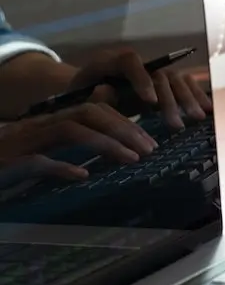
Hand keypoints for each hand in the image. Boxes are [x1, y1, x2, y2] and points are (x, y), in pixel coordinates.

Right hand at [0, 103, 157, 180]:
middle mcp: (38, 127)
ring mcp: (23, 142)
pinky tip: (82, 174)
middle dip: (124, 129)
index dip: (123, 122)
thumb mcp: (39, 153)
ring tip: (131, 158)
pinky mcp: (8, 162)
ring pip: (70, 130)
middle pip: (88, 114)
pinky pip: (37, 161)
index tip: (148, 141)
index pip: (93, 110)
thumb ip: (66, 148)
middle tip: (150, 148)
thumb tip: (99, 155)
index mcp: (49, 123)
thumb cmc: (3, 163)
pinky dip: (61, 166)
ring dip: (104, 143)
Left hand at [70, 48, 210, 128]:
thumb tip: (107, 93)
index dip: (142, 79)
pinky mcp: (161, 81)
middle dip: (170, 99)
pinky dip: (196, 95)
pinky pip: (183, 83)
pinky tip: (206, 109)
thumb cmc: (76, 98)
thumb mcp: (75, 99)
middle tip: (175, 125)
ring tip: (196, 119)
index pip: (129, 61)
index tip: (150, 103)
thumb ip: (91, 97)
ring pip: (175, 78)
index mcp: (108, 62)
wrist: (82, 92)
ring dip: (188, 98)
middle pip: (159, 73)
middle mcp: (135, 63)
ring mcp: (150, 71)